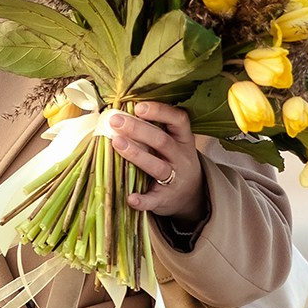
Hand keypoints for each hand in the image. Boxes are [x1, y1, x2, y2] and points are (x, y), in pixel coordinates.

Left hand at [107, 101, 207, 222]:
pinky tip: (130, 198)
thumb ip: (153, 128)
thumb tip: (119, 112)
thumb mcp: (172, 142)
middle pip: (162, 141)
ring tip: (116, 143)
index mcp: (183, 139)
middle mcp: (181, 157)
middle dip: (138, 129)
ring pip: (158, 166)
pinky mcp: (165, 199)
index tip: (138, 107)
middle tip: (115, 121)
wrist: (192, 194)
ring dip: (137, 154)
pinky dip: (143, 200)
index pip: (178, 120)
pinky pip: (154, 199)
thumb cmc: (172, 160)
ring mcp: (175, 179)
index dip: (160, 112)